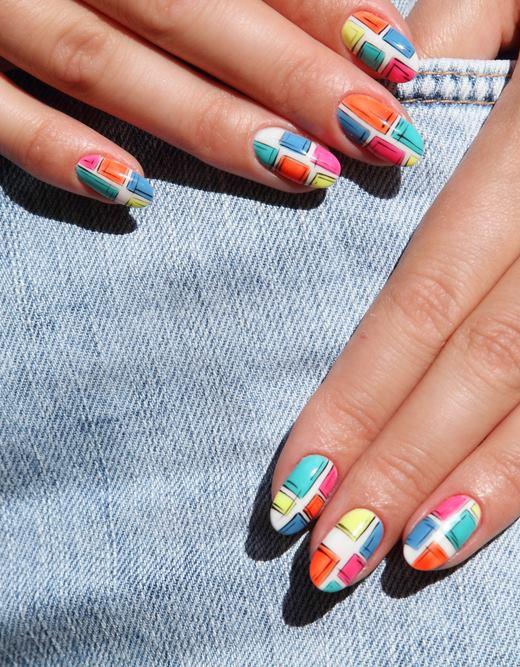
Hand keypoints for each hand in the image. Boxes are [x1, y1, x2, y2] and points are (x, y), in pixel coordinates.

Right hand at [0, 0, 421, 207]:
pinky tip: (132, 194)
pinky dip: (54, 151)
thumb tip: (329, 2)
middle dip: (288, 74)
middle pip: (183, 11)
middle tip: (378, 133)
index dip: (318, 3)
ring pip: (104, 65)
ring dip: (207, 122)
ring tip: (302, 171)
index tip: (393, 60)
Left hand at [269, 0, 519, 590]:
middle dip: (404, 473)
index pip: (424, 303)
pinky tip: (495, 508)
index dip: (359, 401)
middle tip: (330, 564)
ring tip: (405, 558)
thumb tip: (381, 115)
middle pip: (484, 372)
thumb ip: (455, 39)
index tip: (295, 488)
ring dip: (483, 494)